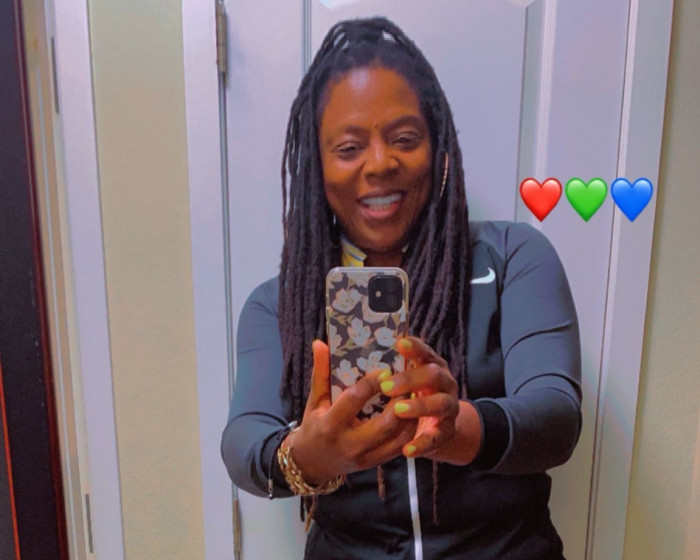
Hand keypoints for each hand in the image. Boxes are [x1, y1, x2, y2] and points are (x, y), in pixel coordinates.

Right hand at [290, 340, 416, 483]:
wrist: (312, 462)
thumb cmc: (314, 424)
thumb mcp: (315, 400)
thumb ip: (320, 372)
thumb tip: (320, 343)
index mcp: (330, 424)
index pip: (355, 399)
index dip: (372, 383)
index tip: (386, 369)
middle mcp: (349, 444)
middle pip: (384, 423)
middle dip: (398, 401)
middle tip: (407, 382)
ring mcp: (365, 457)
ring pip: (397, 437)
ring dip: (409, 415)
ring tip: (413, 395)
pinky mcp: (375, 463)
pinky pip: (399, 447)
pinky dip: (409, 429)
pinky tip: (411, 412)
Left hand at [380, 337, 480, 463]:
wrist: (436, 426)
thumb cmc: (410, 396)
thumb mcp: (404, 380)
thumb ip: (388, 370)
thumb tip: (349, 357)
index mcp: (432, 365)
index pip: (425, 352)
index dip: (415, 348)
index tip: (399, 343)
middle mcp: (444, 383)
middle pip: (434, 375)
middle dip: (411, 379)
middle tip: (387, 386)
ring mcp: (449, 407)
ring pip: (441, 404)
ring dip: (420, 406)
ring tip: (399, 411)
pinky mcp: (447, 432)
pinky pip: (437, 438)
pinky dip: (422, 443)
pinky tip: (407, 449)